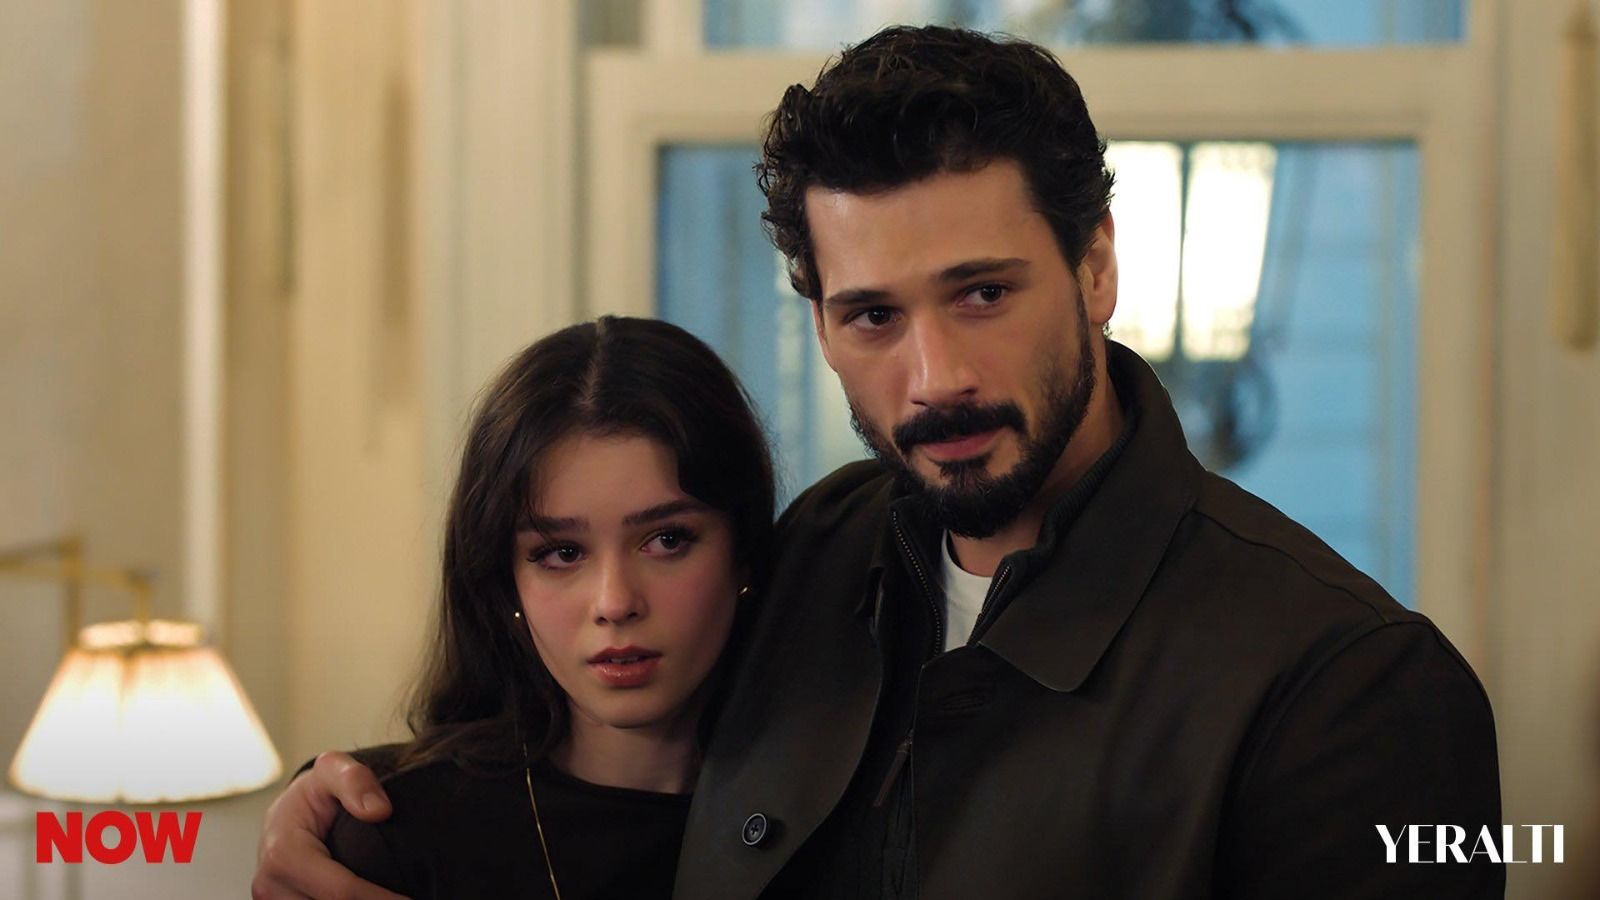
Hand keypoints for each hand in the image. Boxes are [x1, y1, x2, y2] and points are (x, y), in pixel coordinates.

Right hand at [251, 751, 405, 899]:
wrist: (287, 815)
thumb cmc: (314, 794)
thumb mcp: (333, 769)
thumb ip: (355, 780)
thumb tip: (378, 810)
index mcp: (282, 854)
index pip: (340, 892)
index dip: (381, 899)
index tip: (411, 899)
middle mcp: (270, 886)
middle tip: (413, 897)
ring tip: (394, 896)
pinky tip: (370, 898)